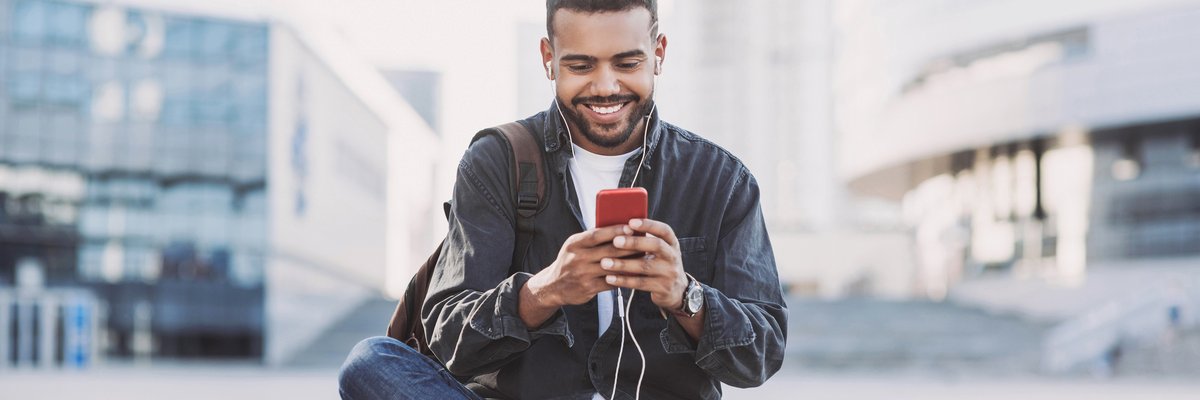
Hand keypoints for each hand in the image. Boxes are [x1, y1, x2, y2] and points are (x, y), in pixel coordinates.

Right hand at [520, 224, 638, 326]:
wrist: (553, 286)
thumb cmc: (570, 261)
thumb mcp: (575, 246)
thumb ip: (592, 238)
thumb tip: (619, 227)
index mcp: (575, 243)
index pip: (597, 234)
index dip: (615, 230)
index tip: (631, 227)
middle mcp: (577, 258)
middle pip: (608, 250)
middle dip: (629, 246)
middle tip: (645, 242)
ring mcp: (583, 274)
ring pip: (612, 267)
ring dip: (630, 262)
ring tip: (643, 257)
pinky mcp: (588, 288)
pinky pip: (611, 282)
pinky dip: (624, 277)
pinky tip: (634, 273)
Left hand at [599, 219, 687, 311]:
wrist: (676, 290)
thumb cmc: (659, 264)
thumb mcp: (659, 251)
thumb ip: (645, 241)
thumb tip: (619, 228)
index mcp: (671, 243)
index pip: (663, 230)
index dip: (648, 224)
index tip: (631, 222)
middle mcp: (673, 256)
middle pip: (656, 245)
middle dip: (634, 242)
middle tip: (615, 241)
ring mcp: (669, 273)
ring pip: (645, 266)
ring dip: (623, 264)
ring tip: (605, 262)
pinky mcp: (662, 288)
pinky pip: (640, 283)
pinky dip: (623, 280)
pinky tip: (609, 278)